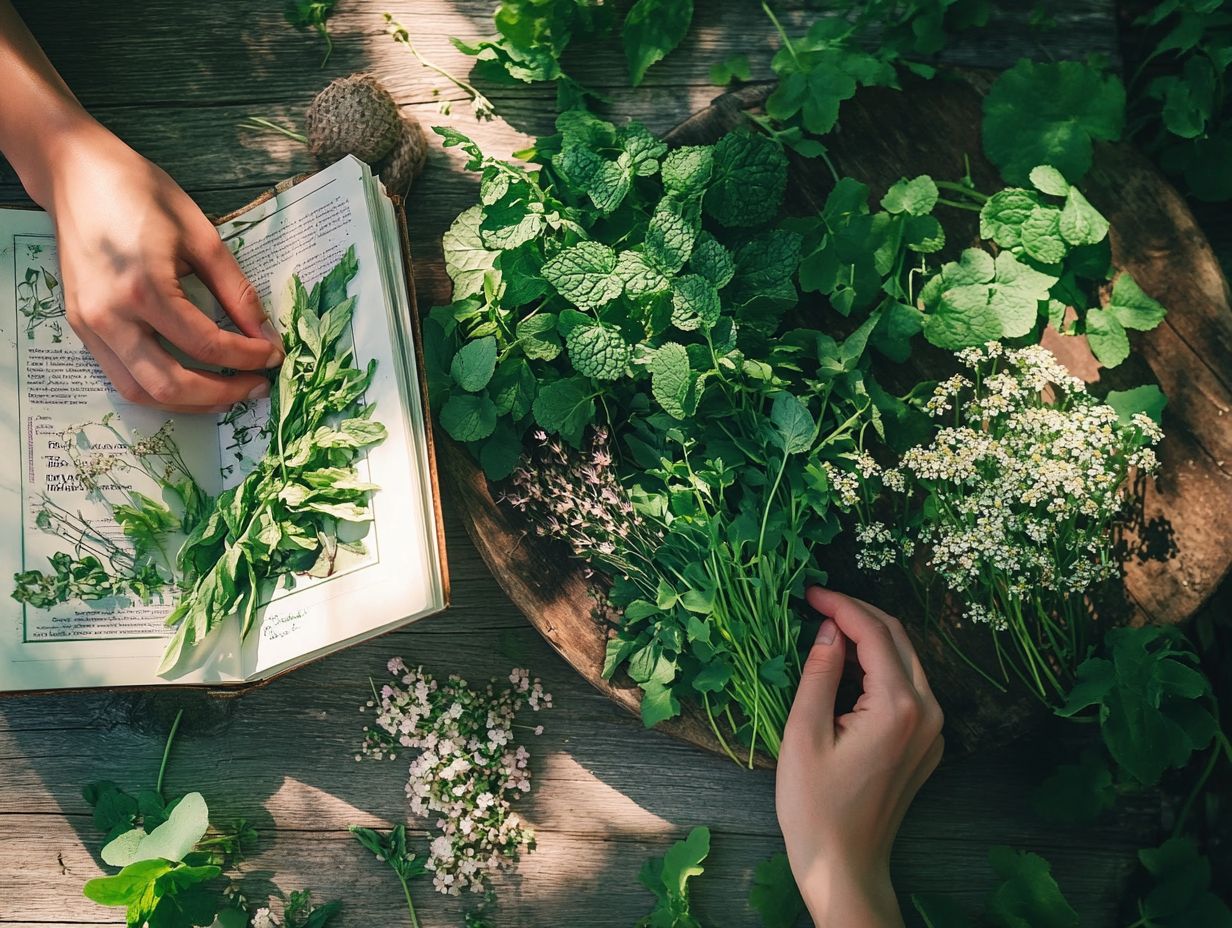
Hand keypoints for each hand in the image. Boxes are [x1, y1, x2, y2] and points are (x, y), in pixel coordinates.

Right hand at [29, 121, 282, 411]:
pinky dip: (159, 387)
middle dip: (221, 395)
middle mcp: (111, 315)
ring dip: (188, 402)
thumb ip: (236, 291)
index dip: (247, 358)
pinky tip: (190, 377)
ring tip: (227, 390)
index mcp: (144, 288)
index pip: (206, 345)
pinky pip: (121, 375)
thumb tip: (264, 334)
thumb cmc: (140, 194)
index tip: (273, 356)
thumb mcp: (201, 235)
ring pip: (140, 392)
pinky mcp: (80, 326)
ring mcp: (89, 325)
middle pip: (170, 384)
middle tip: (256, 387)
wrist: (76, 173)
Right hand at [776, 587, 943, 927]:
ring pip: (906, 660)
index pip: (874, 633)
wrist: (846, 865)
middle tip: (816, 605)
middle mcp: (927, 713)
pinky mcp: (926, 744)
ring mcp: (932, 730)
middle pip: (898, 639)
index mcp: (898, 707)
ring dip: (869, 639)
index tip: (808, 593)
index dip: (841, 605)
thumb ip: (820, 673)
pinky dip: (879, 667)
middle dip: (857, 614)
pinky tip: (846, 669)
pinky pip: (908, 688)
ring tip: (825, 631)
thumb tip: (829, 628)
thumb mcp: (805, 733)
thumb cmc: (815, 806)